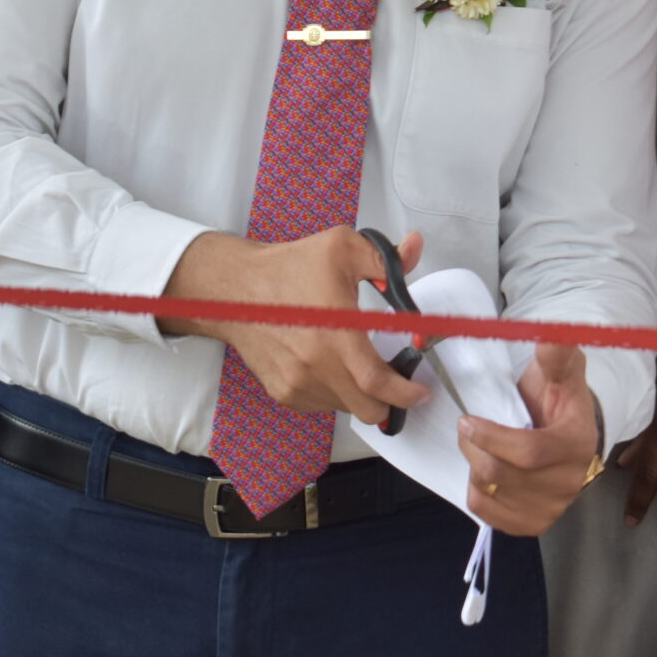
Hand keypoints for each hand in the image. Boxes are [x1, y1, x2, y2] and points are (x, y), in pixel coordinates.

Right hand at [158, 228, 429, 423]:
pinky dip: (337, 392)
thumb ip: (384, 257)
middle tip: (397, 379)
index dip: (406, 392)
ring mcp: (297, 384)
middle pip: (368, 409)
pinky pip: (323, 404)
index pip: (378, 382)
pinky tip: (330, 363)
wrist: (235, 289)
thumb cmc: (288, 268)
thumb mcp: (341, 247)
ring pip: (347, 407)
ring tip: (356, 361)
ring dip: (362, 393)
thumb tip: (414, 248)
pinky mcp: (284, 392)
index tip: (421, 389)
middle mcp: (315, 366)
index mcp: (334, 332)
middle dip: (391, 401)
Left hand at [458, 343, 599, 534]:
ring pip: (488, 492)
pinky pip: (486, 513)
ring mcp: (551, 508)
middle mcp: (569, 482)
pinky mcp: (532, 524)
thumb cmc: (558, 400)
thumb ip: (556, 355)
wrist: (567, 433)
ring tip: (480, 448)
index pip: (529, 451)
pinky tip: (485, 473)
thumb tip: (551, 337)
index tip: (466, 420)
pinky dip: (476, 490)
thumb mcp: (561, 371)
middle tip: (466, 427)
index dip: (490, 437)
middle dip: (473, 448)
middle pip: (501, 473)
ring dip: (473, 466)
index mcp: (576, 444)